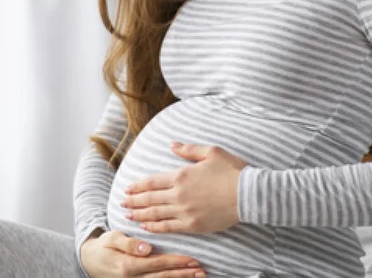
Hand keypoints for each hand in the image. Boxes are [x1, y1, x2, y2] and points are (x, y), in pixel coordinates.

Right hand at [79, 230, 205, 277]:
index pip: (157, 264)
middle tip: (200, 270)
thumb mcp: (111, 239)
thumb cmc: (103, 246)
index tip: (192, 259)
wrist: (89, 261)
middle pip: (162, 277)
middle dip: (183, 274)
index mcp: (127, 266)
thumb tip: (146, 248)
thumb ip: (128, 243)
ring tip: (197, 276)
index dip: (175, 262)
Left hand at [121, 141, 246, 234]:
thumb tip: (172, 145)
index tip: (128, 188)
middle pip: (150, 198)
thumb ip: (188, 150)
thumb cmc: (232, 171)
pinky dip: (155, 227)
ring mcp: (185, 211)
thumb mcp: (211, 152)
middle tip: (122, 202)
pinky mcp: (193, 225)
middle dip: (134, 201)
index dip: (138, 186)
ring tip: (128, 215)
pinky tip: (146, 227)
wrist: (249, 194)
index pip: (152, 181)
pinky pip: (168, 227)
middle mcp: (179, 194)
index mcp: (181, 175)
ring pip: (155, 214)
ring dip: (140, 215)